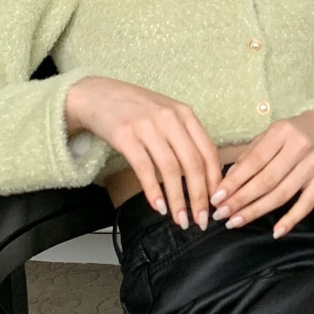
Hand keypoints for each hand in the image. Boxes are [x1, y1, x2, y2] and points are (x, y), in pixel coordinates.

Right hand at [66, 77, 221, 228]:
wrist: (96, 94)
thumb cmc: (134, 108)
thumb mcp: (166, 114)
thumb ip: (185, 136)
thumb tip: (204, 173)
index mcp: (184, 114)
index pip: (209, 152)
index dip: (214, 181)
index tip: (216, 203)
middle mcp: (169, 118)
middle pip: (193, 164)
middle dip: (200, 197)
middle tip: (201, 220)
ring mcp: (147, 126)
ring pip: (171, 169)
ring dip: (178, 199)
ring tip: (180, 219)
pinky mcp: (125, 136)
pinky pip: (144, 168)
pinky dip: (153, 191)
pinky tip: (158, 206)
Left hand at [210, 110, 313, 237]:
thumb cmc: (291, 134)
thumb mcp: (268, 135)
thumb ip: (248, 156)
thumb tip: (227, 181)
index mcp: (281, 132)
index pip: (254, 162)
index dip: (234, 182)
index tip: (217, 197)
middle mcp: (299, 148)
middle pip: (267, 180)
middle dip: (241, 200)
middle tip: (221, 213)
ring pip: (282, 194)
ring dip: (257, 211)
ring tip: (236, 221)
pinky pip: (306, 205)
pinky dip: (291, 220)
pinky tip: (275, 232)